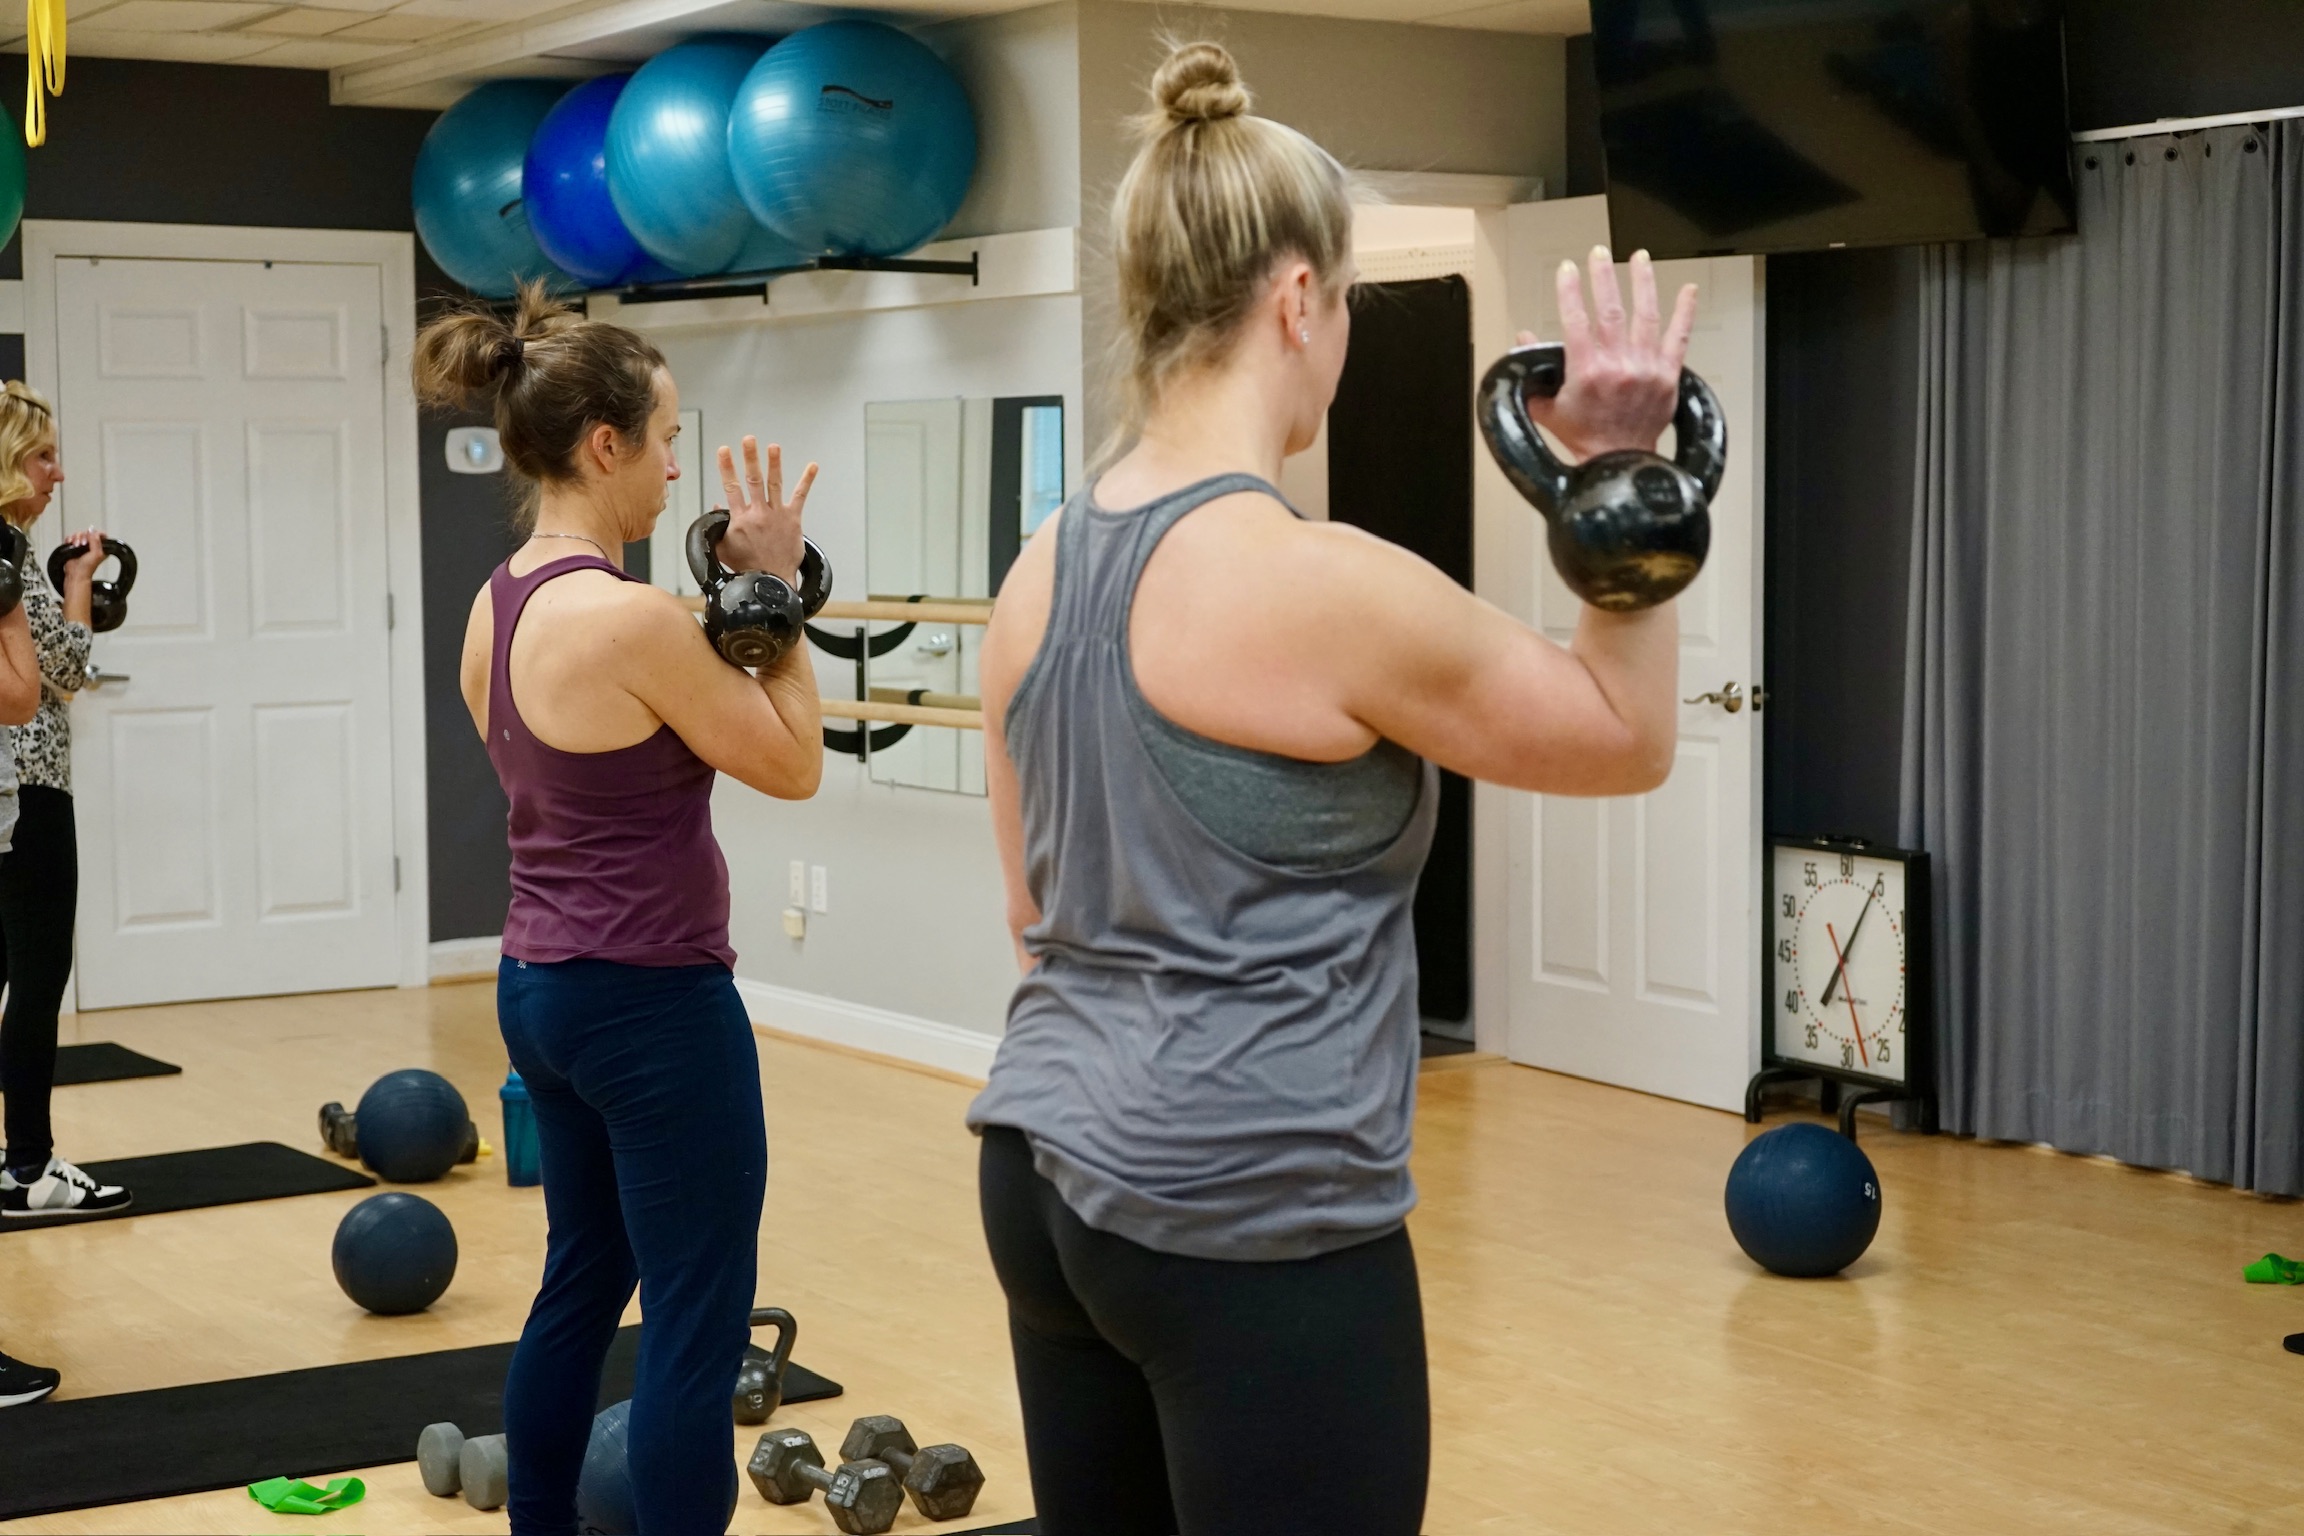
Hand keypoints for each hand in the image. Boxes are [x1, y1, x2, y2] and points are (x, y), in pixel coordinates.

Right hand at [60, 528, 105, 590]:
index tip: (91, 537)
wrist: (75, 573)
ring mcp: (82, 545)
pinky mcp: (73, 546)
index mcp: (101, 547)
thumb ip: (96, 541)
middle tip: (83, 544)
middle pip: (88, 532)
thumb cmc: (87, 567)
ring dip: (76, 539)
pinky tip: (71, 544)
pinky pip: (71, 537)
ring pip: (79, 534)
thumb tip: (92, 531)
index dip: (95, 533)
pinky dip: (70, 539)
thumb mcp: (96, 554)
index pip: (101, 534)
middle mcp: (92, 545)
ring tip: (77, 546)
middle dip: (84, 537)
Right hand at [714, 437, 815, 580]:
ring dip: (774, 463)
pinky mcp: (793, 519)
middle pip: (753, 480)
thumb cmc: (747, 566)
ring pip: (774, 484)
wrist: (771, 581)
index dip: (726, 468)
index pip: (731, 488)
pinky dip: (807, 480)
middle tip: (748, 440)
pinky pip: (800, 496)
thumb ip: (718, 526)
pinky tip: (813, 465)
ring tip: (773, 446)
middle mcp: (758, 513)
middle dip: (749, 458)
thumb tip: (718, 506)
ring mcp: (776, 515)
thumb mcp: (724, 547)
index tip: (723, 450)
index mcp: (740, 519)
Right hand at [1523, 247, 1698, 461]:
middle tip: (1598, 254)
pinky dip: (1685, 312)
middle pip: (1610, 310)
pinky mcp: (1668, 376)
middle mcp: (1619, 367)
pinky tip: (1688, 291)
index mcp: (1587, 372)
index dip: (1569, 290)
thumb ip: (1533, 373)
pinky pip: (1679, 337)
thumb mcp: (1547, 408)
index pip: (1575, 319)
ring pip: (1645, 315)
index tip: (1566, 270)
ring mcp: (1647, 369)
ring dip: (1643, 282)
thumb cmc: (1584, 438)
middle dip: (1603, 277)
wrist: (1619, 463)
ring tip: (1639, 258)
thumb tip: (1524, 339)